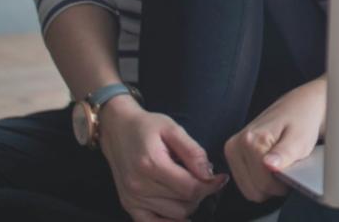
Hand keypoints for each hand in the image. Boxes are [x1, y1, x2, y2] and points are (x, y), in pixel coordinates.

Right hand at [98, 97, 227, 220]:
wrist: (117, 129)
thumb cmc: (147, 126)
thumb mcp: (172, 129)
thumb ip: (192, 152)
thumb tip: (209, 174)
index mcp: (152, 165)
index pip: (190, 189)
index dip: (211, 186)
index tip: (222, 178)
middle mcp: (139, 186)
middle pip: (184, 204)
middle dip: (200, 193)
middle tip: (204, 178)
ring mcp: (132, 199)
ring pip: (174, 215)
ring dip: (188, 205)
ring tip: (189, 186)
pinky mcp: (128, 205)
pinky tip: (180, 213)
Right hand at [224, 76, 326, 202]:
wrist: (301, 106)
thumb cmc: (302, 120)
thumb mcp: (300, 139)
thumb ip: (285, 153)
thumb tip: (269, 165)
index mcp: (251, 139)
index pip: (263, 184)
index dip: (282, 183)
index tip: (291, 169)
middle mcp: (237, 144)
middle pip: (253, 190)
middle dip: (273, 184)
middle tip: (286, 165)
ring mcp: (234, 149)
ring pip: (248, 189)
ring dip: (266, 182)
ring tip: (279, 163)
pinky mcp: (234, 153)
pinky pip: (247, 182)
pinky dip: (260, 179)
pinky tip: (270, 164)